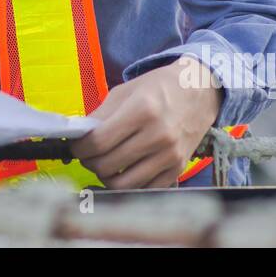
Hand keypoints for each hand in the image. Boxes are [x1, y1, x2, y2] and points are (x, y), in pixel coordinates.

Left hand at [70, 55, 223, 188]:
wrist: (199, 91)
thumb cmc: (159, 87)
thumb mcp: (126, 91)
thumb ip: (101, 115)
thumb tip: (79, 136)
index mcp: (142, 110)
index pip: (99, 142)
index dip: (80, 148)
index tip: (76, 147)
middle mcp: (158, 135)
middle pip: (108, 165)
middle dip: (90, 162)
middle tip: (88, 155)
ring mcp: (170, 155)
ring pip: (124, 184)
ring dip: (106, 177)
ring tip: (104, 164)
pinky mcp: (178, 169)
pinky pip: (144, 189)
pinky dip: (129, 184)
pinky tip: (125, 170)